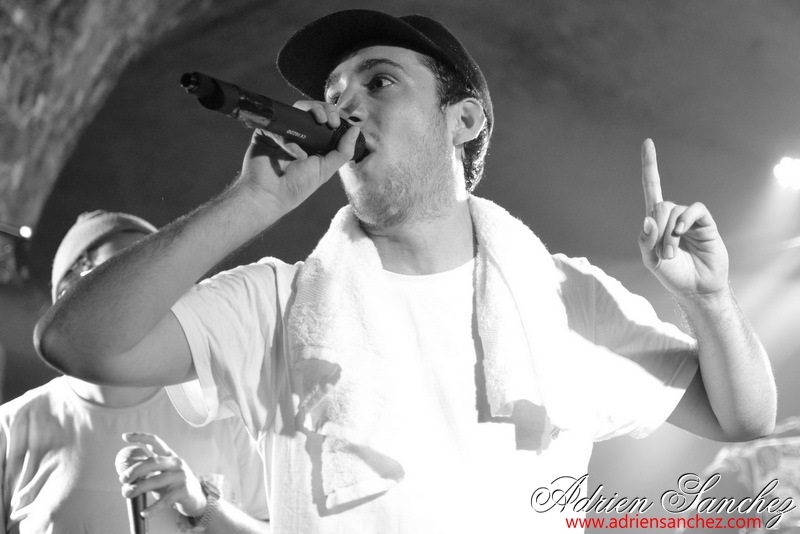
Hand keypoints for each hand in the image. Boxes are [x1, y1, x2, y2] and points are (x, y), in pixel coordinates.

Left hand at [118, 432, 206, 518]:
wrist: (196, 497)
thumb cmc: (173, 485)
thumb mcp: (162, 474)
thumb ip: (148, 472)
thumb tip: (125, 474)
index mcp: (169, 456)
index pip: (155, 442)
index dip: (140, 437)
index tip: (124, 437)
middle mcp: (176, 463)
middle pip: (152, 462)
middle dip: (134, 470)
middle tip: (123, 479)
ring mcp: (181, 477)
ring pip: (155, 481)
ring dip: (138, 488)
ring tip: (127, 493)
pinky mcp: (183, 491)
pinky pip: (165, 500)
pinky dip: (153, 508)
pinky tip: (144, 513)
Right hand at [238, 100, 359, 215]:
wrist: (270, 197)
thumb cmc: (296, 186)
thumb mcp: (326, 169)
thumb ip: (343, 151)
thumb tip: (356, 130)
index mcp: (313, 141)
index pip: (325, 119)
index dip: (334, 114)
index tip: (339, 122)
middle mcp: (298, 134)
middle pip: (311, 110)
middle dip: (325, 109)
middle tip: (331, 120)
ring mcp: (282, 131)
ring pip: (296, 110)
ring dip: (311, 111)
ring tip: (321, 121)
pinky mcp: (266, 132)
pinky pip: (279, 126)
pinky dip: (290, 140)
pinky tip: (297, 154)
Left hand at [637, 139, 729, 299]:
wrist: (696, 289)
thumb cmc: (672, 275)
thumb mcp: (650, 260)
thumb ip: (645, 240)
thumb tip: (648, 217)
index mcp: (656, 222)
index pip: (651, 188)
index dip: (649, 166)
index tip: (647, 142)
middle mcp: (673, 216)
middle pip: (659, 205)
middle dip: (658, 230)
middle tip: (664, 253)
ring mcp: (689, 219)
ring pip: (674, 211)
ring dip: (669, 234)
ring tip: (672, 253)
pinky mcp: (705, 223)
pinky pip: (695, 209)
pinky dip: (686, 219)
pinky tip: (683, 233)